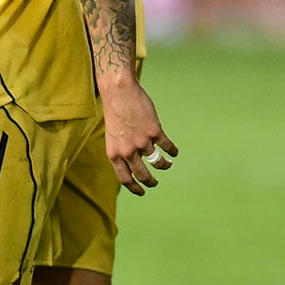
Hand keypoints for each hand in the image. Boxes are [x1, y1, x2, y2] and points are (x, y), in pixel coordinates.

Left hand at [101, 79, 177, 194]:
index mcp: (114, 153)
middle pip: (143, 175)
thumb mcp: (111, 136)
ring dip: (164, 165)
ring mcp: (142, 142)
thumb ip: (120, 150)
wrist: (119, 92)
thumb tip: (131, 163)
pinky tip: (173, 152)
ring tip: (166, 164)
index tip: (142, 192)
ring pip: (158, 162)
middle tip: (155, 183)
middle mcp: (128, 151)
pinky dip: (172, 151)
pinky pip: (168, 147)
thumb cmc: (114, 112)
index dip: (135, 188)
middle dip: (151, 182)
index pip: (124, 178)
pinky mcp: (155, 132)